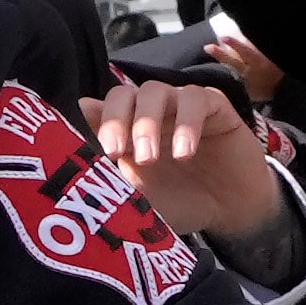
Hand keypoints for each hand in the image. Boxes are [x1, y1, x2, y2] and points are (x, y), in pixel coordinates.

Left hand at [82, 78, 283, 245]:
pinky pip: (196, 98)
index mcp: (127, 131)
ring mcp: (180, 107)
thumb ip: (110, 178)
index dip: (95, 123)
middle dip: (116, 120)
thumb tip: (75, 158)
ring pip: (156, 91)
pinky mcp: (214, 106)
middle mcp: (151, 114)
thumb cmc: (180, 203)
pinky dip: (186, 122)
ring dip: (147, 121)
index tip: (96, 151)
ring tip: (150, 158)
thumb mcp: (140, 199)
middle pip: (124, 95)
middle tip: (116, 153)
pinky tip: (184, 151)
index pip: (102, 110)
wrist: (230, 213)